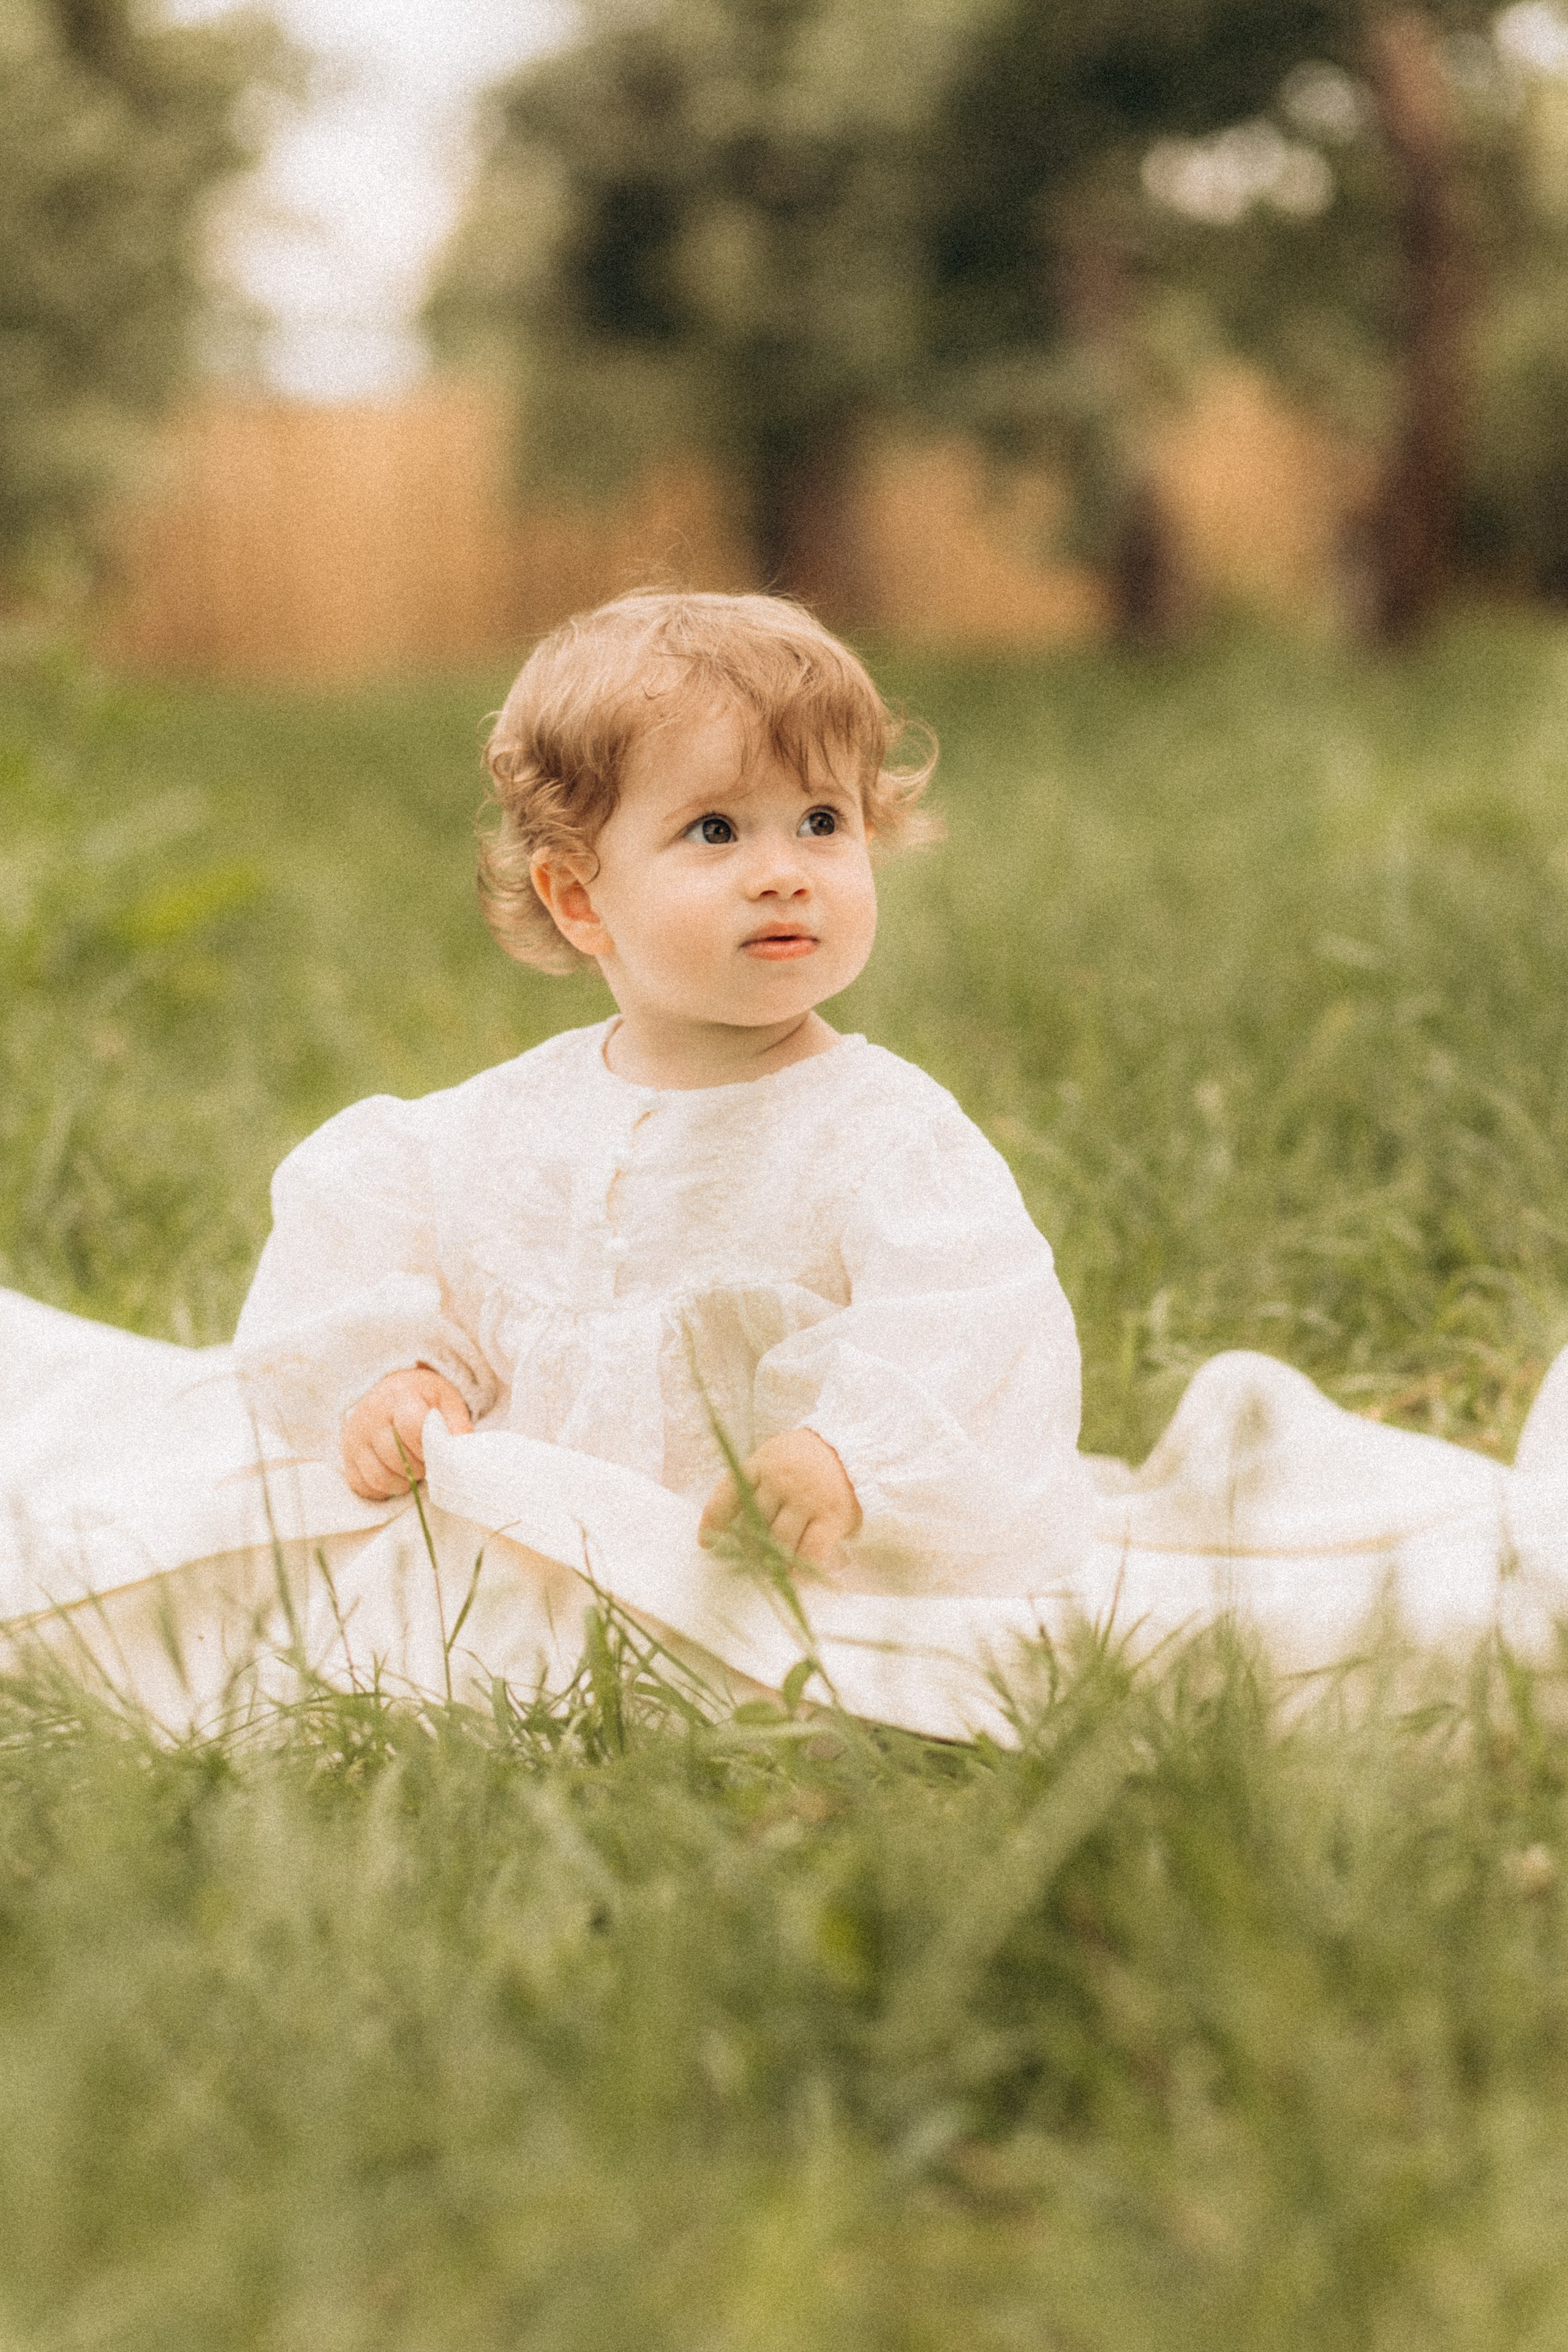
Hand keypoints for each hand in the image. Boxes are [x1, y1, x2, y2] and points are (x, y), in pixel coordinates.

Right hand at [341, 1366, 472, 1499]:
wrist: (390, 1390)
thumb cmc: (422, 1398)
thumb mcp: (446, 1401)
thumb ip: (457, 1425)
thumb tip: (462, 1455)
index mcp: (400, 1397)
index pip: (411, 1427)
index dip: (428, 1448)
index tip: (437, 1453)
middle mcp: (371, 1416)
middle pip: (395, 1457)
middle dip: (418, 1469)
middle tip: (428, 1465)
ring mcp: (355, 1437)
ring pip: (378, 1476)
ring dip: (401, 1484)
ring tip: (413, 1473)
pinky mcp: (347, 1456)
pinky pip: (361, 1485)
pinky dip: (380, 1490)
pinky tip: (394, 1478)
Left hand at [698, 1429, 861, 1574]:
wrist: (856, 1450)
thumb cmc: (807, 1460)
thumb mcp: (775, 1457)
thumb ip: (755, 1484)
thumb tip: (730, 1528)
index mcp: (762, 1462)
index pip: (728, 1493)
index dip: (713, 1521)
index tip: (705, 1543)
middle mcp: (781, 1479)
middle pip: (753, 1524)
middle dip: (747, 1549)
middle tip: (748, 1564)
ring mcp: (807, 1498)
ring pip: (779, 1541)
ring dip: (771, 1563)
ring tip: (770, 1573)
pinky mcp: (831, 1516)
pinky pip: (809, 1551)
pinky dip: (799, 1569)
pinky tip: (794, 1577)